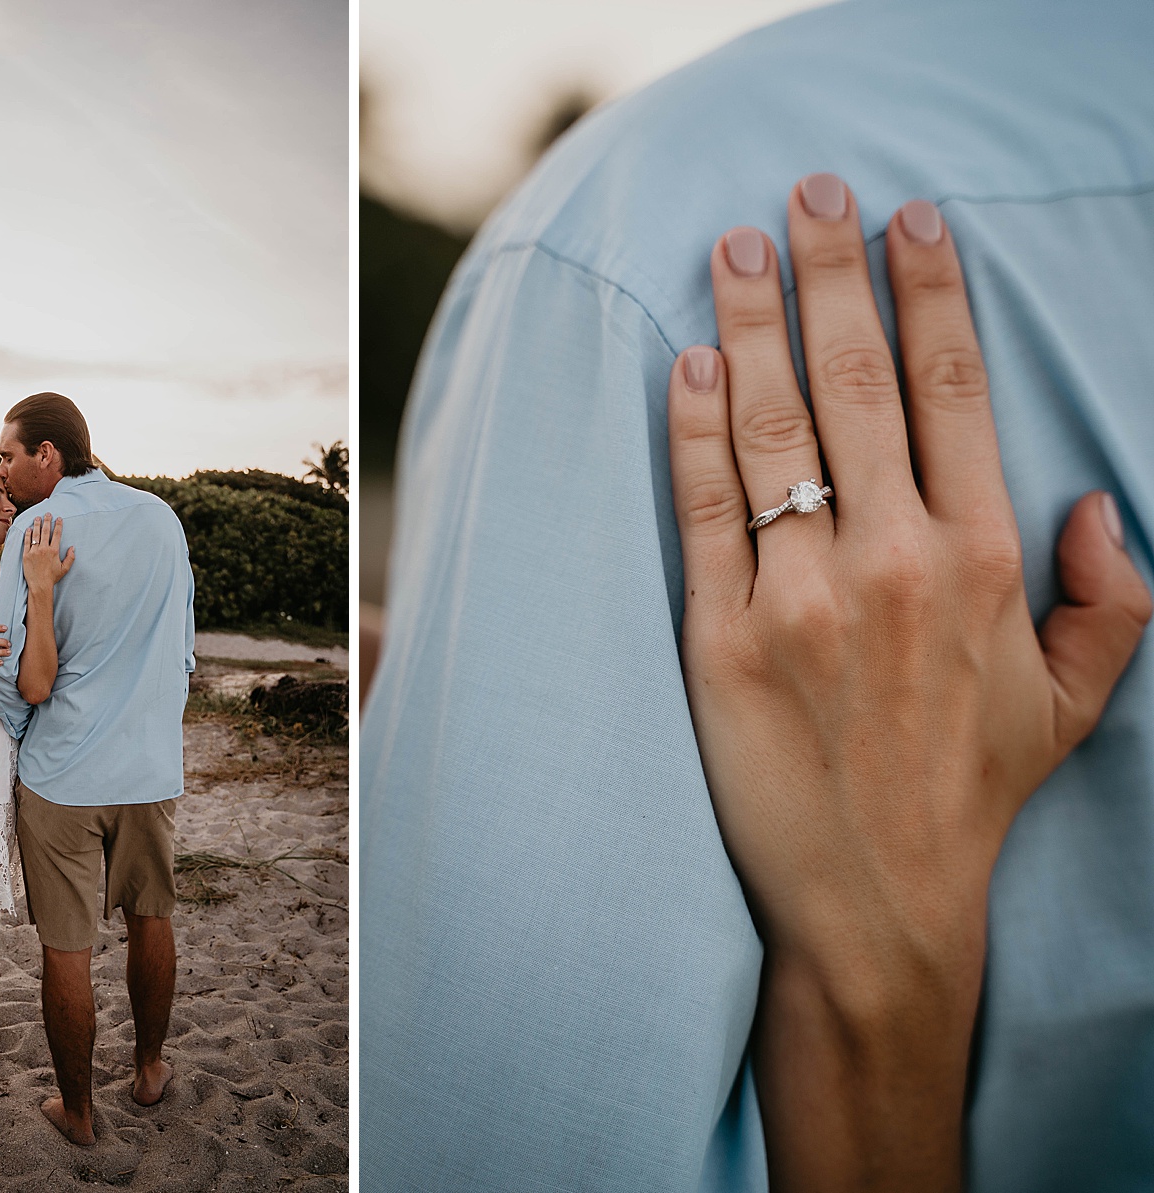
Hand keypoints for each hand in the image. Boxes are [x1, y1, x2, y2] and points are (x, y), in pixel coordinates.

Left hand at [21, 513, 75, 588]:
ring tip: (37, 518)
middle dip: (47, 521)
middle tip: (48, 514)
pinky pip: (26, 542)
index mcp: (54, 551)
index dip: (58, 525)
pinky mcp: (26, 555)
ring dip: (37, 525)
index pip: (57, 535)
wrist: (40, 585)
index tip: (58, 518)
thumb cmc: (52, 578)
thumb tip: (73, 548)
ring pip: (36, 535)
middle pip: (46, 532)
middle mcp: (44, 549)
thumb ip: (70, 558)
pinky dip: (28, 535)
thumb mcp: (64, 569)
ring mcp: (34, 551)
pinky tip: (29, 529)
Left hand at [667, 174, 1149, 1186]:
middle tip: (808, 193)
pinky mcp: (722, 640)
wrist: (876, 903)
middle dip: (833, 275)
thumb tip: (1098, 499)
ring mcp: (802, 600)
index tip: (910, 220)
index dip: (931, 294)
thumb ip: (1109, 597)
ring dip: (752, 325)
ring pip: (773, 432)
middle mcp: (897, 564)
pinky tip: (689, 365)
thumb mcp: (1070, 700)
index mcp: (985, 561)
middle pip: (857, 386)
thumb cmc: (969, 792)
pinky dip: (694, 432)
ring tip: (731, 247)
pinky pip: (705, 514)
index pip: (955, 392)